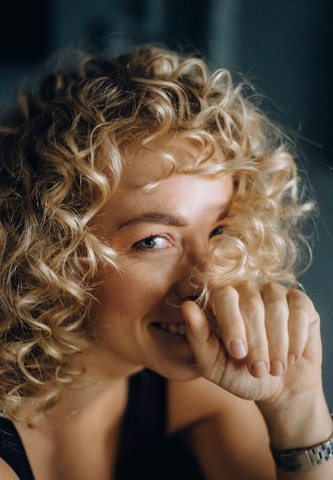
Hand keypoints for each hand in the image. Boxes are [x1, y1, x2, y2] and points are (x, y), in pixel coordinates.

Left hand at [182, 282, 321, 405]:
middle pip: (250, 302)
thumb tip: (187, 307)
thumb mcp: (214, 365)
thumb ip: (198, 338)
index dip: (231, 322)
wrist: (279, 390)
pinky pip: (299, 310)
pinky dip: (296, 339)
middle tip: (257, 370)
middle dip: (256, 342)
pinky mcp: (300, 301)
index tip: (237, 353)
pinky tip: (291, 358)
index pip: (223, 295)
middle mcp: (247, 289)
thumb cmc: (241, 375)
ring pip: (276, 307)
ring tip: (274, 369)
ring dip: (276, 344)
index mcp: (221, 300)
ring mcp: (274, 292)